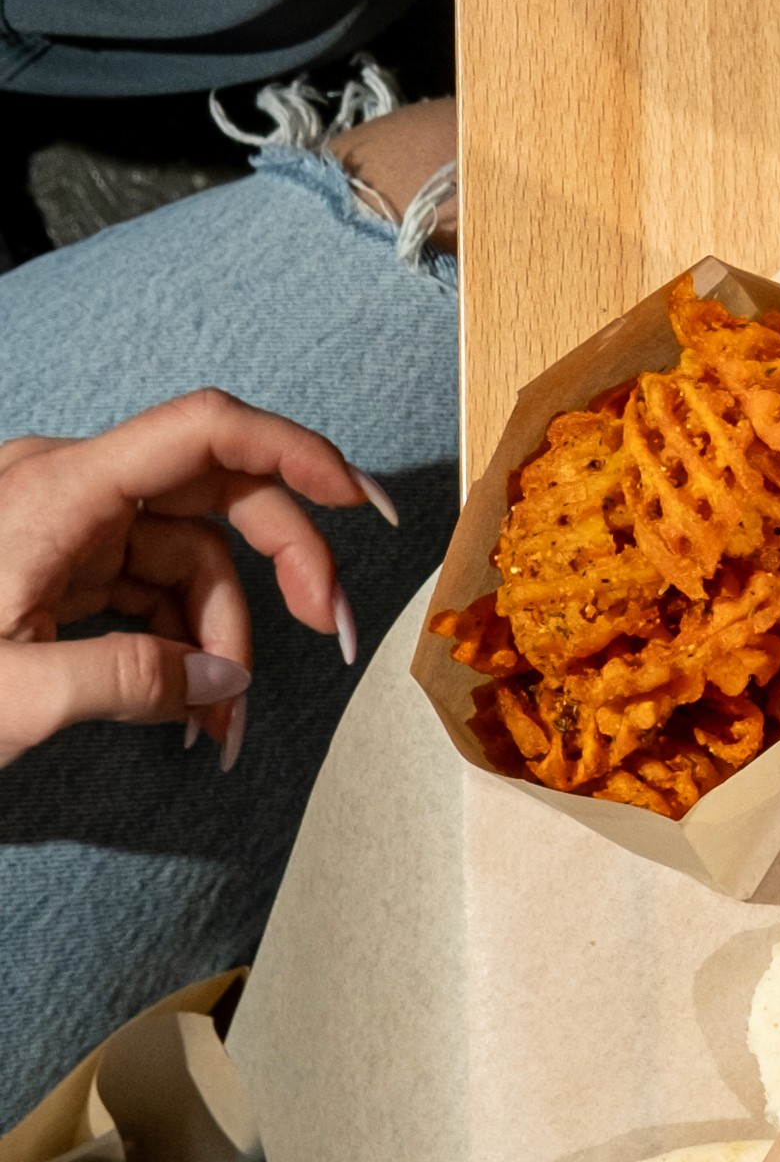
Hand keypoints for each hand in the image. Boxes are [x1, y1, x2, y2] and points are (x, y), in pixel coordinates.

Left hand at [0, 395, 376, 767]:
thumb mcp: (14, 697)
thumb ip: (130, 683)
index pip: (205, 432)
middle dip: (285, 564)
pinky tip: (189, 711)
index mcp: (59, 491)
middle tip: (334, 635)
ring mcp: (63, 527)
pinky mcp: (57, 566)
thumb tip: (223, 685)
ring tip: (221, 729)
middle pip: (216, 495)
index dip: (297, 452)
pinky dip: (181, 644)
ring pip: (190, 555)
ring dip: (225, 636)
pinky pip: (150, 587)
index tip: (363, 501)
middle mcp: (68, 490)